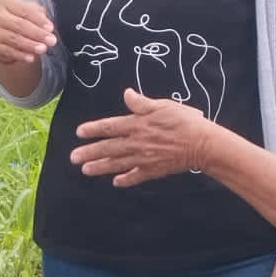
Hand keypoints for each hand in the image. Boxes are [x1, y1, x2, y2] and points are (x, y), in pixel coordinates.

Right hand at [0, 0, 56, 65]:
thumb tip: (45, 22)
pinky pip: (8, 51)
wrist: (1, 32)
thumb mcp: (27, 10)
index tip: (50, 28)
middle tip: (51, 40)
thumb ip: (37, 13)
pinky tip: (31, 58)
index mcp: (6, 1)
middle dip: (37, 33)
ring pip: (14, 39)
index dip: (39, 20)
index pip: (25, 10)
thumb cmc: (18, 18)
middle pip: (20, 25)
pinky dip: (20, 55)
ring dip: (30, 45)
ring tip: (43, 49)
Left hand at [71, 89, 211, 184]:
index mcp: (138, 124)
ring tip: (85, 170)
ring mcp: (144, 158)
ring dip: (100, 167)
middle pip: (109, 148)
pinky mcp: (154, 170)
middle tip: (73, 158)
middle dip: (89, 152)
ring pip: (117, 163)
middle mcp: (137, 142)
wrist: (202, 143)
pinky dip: (125, 179)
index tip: (79, 133)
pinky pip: (136, 176)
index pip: (110, 126)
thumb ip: (142, 103)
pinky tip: (115, 182)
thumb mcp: (163, 105)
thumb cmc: (185, 121)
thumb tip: (126, 94)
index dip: (93, 129)